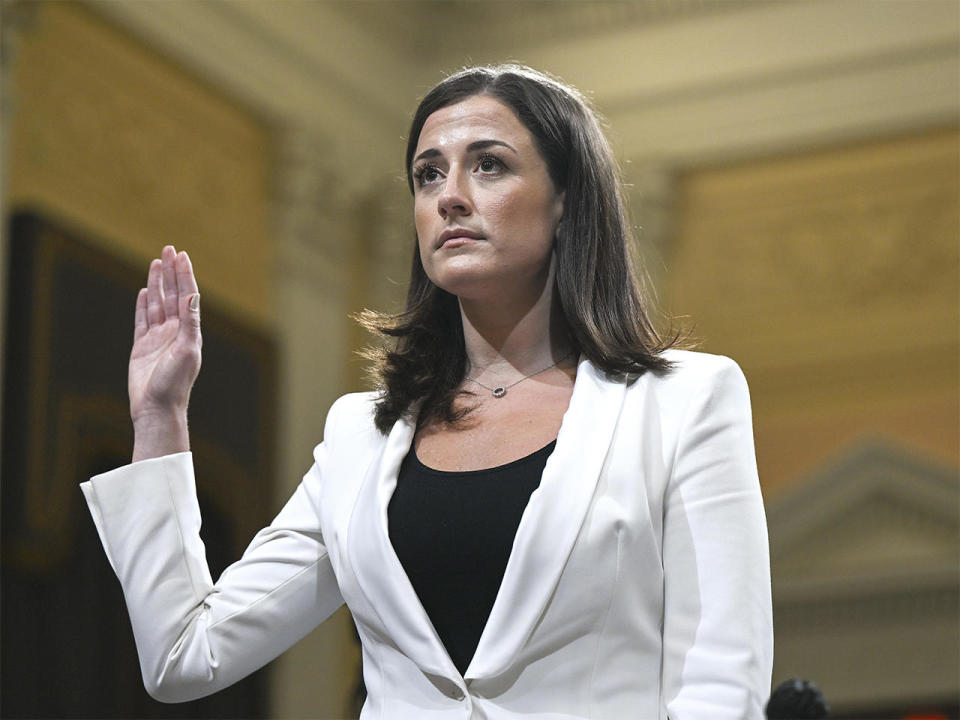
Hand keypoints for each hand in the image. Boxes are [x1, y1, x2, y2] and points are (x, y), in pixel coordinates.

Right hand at [129, 246, 200, 459]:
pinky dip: (144, 305)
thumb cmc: (175, 383)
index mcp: (189, 331)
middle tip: (169, 248)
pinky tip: (146, 291)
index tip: (182, 255)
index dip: (185, 275)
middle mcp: (175, 332)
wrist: (156, 408)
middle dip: (172, 272)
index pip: (187, 296)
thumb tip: (193, 296)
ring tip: (157, 262)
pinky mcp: (142, 347)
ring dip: (158, 283)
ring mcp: (158, 338)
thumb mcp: (187, 351)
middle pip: (173, 294)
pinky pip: (143, 320)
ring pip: (158, 303)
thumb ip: (190, 324)